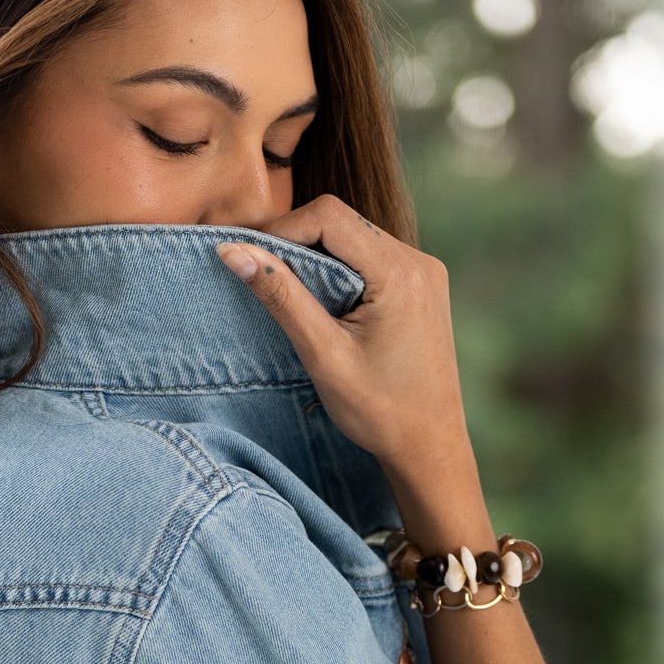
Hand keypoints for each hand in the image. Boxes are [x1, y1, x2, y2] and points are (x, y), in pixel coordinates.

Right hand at [216, 197, 468, 480]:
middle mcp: (419, 262)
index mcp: (400, 273)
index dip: (283, 230)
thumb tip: (233, 251)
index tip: (251, 260)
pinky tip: (327, 307)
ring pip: (355, 238)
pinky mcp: (422, 286)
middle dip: (298, 242)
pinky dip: (341, 271)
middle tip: (265, 279)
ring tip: (295, 298)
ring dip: (319, 258)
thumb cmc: (379, 411)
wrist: (429, 447)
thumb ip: (280, 296)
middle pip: (342, 222)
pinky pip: (372, 258)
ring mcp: (425, 272)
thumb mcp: (322, 354)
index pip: (329, 216)